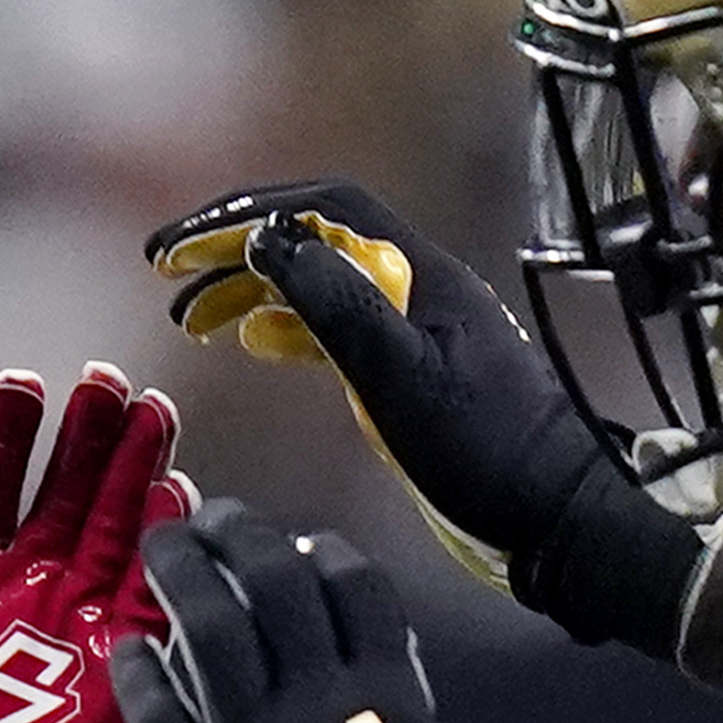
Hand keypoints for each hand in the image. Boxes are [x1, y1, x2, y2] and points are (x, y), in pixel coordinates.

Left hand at [0, 366, 183, 722]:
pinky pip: (149, 600)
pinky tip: (180, 502)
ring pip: (112, 530)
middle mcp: (22, 593)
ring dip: (135, 474)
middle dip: (85, 436)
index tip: (21, 380)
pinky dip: (165, 553)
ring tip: (154, 414)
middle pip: (60, 493)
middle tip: (106, 378)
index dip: (4, 435)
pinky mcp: (118, 670)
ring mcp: (74, 627)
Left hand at [119, 505, 553, 722]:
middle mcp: (316, 703)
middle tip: (214, 515)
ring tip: (161, 543)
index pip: (354, 590)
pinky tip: (126, 646)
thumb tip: (391, 676)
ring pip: (210, 631)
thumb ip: (411, 719)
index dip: (323, 554)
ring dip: (183, 576)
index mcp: (385, 696)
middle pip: (274, 587)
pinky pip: (159, 717)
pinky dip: (141, 675)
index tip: (300, 543)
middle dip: (242, 537)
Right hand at [148, 178, 709, 651]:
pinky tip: (253, 340)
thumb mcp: (401, 379)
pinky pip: (338, 326)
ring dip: (252, 288)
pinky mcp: (414, 368)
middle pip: (313, 238)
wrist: (556, 512)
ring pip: (319, 283)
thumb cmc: (488, 452)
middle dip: (235, 248)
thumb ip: (335, 306)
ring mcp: (415, 326)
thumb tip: (269, 240)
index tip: (180, 246)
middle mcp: (415, 287)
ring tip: (191, 315)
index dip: (243, 215)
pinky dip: (287, 325)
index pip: (318, 210)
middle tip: (166, 272)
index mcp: (417, 274)